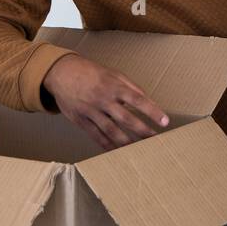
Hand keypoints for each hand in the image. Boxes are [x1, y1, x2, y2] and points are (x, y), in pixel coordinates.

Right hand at [42, 53, 169, 150]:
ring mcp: (91, 111)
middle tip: (155, 141)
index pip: (138, 100)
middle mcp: (104, 100)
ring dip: (127, 142)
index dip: (152, 111)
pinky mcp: (81, 121)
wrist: (62, 73)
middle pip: (126, 118)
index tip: (165, 121)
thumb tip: (148, 100)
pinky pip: (96, 136)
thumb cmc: (91, 72)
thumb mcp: (114, 74)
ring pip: (111, 131)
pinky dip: (107, 146)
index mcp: (114, 86)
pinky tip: (118, 152)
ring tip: (139, 151)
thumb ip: (132, 87)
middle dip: (142, 131)